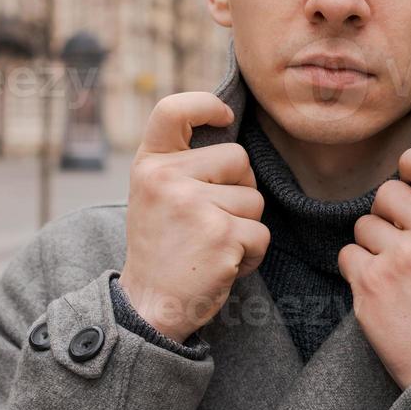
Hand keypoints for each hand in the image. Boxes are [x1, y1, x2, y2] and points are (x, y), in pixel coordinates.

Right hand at [118, 92, 269, 342]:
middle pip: (238, 158)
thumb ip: (181, 163)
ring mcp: (193, 206)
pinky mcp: (221, 235)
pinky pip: (261, 233)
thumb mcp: (153, 195)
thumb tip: (228, 130)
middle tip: (209, 220)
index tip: (224, 117)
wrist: (149, 305)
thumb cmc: (160, 247)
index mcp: (149, 165)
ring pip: (254, 199)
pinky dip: (251, 253)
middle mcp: (167, 179)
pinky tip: (223, 263)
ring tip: (212, 245)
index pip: (173, 110)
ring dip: (245, 226)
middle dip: (238, 189)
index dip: (205, 105)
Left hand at [337, 147, 410, 389]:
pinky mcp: (371, 282)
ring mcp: (403, 258)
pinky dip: (358, 271)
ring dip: (373, 247)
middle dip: (388, 215)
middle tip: (404, 246)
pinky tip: (382, 290)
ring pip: (364, 225)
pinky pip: (348, 254)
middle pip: (387, 193)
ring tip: (398, 275)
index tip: (408, 181)